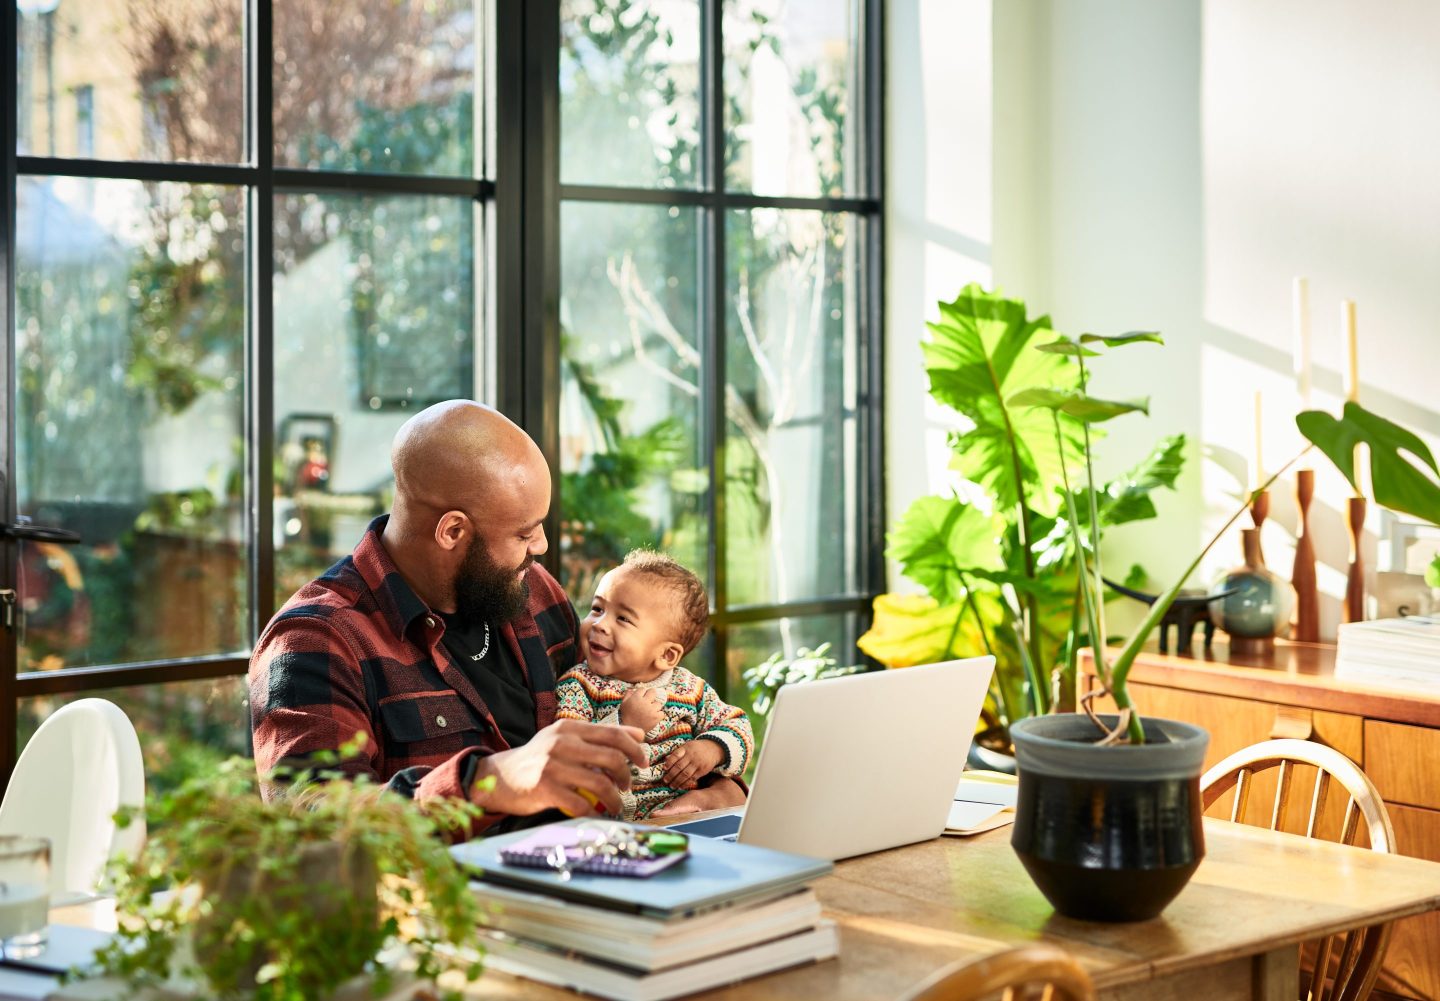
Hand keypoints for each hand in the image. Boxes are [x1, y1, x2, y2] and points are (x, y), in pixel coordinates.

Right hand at [470, 719, 645, 817]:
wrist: (498, 777)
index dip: (634, 749)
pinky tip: (596, 814)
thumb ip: (598, 736)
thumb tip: (638, 735)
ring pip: (600, 783)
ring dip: (614, 798)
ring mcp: (552, 766)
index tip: (644, 762)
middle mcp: (560, 743)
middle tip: (627, 786)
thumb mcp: (564, 739)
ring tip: (616, 804)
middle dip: (626, 775)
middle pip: (611, 758)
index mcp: (568, 727)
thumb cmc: (538, 759)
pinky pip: (581, 804)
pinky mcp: (544, 789)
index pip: (612, 733)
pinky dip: (594, 812)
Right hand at [621, 687, 666, 731]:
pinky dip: (659, 715)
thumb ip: (628, 695)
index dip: (642, 693)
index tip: (641, 697)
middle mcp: (645, 702)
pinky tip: (653, 717)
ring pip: (658, 704)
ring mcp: (651, 710)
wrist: (630, 729)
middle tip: (649, 700)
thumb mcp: (623, 704)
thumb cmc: (625, 716)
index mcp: (636, 697)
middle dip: (651, 695)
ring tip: (650, 711)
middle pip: (653, 691)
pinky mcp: (656, 717)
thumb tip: (632, 689)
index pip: (643, 689)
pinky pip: (662, 713)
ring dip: (655, 707)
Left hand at [662, 739, 724, 789]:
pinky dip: (686, 783)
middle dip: (671, 775)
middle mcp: (692, 756)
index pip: (676, 755)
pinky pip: (692, 778)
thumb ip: (677, 752)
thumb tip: (666, 759)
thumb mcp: (687, 746)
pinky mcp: (702, 770)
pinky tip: (681, 786)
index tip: (664, 769)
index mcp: (686, 748)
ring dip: (677, 781)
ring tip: (672, 786)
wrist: (713, 748)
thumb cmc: (696, 748)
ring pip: (685, 774)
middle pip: (679, 766)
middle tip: (665, 781)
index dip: (669, 762)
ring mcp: (697, 763)